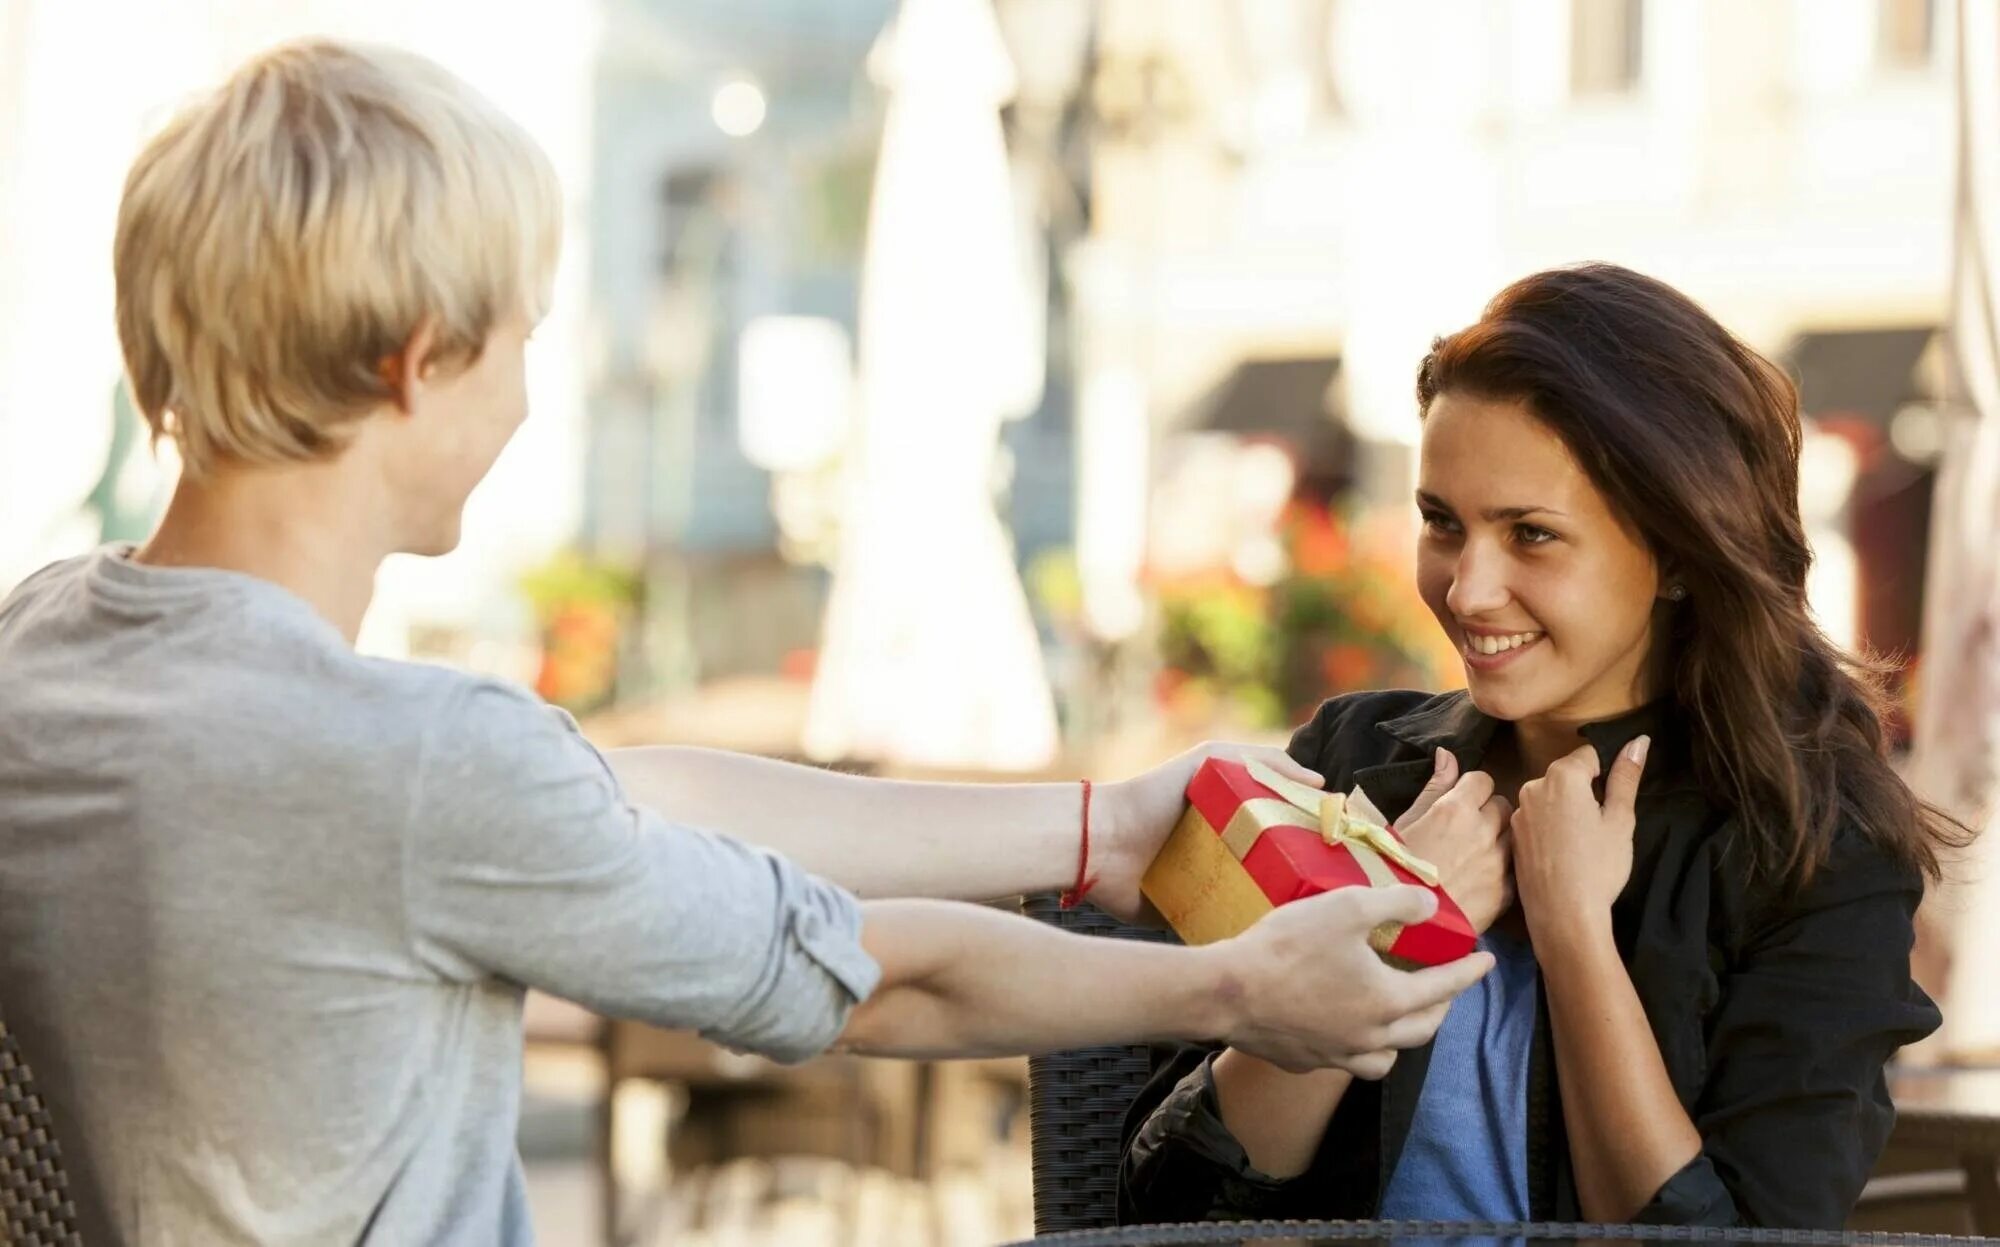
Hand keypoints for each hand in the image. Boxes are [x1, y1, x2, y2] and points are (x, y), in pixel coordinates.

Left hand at [1093, 741, 1324, 923]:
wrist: (1104, 844)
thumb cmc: (1156, 796)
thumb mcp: (1211, 760)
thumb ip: (1261, 761)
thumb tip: (1318, 781)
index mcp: (1238, 825)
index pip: (1287, 836)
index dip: (1316, 845)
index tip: (1349, 857)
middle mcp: (1230, 859)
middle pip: (1280, 874)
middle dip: (1307, 885)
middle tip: (1338, 896)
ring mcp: (1213, 893)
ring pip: (1261, 905)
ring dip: (1283, 913)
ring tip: (1316, 923)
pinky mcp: (1194, 921)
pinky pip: (1230, 930)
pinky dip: (1249, 935)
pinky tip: (1278, 939)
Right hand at [1212, 885, 1495, 1075]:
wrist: (1227, 991)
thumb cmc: (1288, 947)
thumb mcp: (1348, 907)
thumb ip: (1396, 904)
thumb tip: (1430, 905)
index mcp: (1387, 1001)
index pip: (1443, 987)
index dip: (1468, 971)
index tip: (1487, 962)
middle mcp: (1370, 1038)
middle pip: (1421, 1029)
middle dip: (1440, 1007)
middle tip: (1445, 989)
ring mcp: (1336, 1055)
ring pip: (1385, 1058)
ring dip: (1400, 1038)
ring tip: (1396, 1018)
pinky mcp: (1304, 1062)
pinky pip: (1344, 1060)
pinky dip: (1356, 1046)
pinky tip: (1341, 1027)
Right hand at [1392, 749, 1513, 933]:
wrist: (1399, 924)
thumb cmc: (1392, 868)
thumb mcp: (1405, 822)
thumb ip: (1433, 786)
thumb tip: (1447, 754)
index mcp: (1455, 808)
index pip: (1482, 780)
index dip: (1471, 790)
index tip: (1460, 803)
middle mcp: (1483, 830)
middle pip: (1503, 805)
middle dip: (1489, 813)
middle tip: (1469, 830)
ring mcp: (1498, 862)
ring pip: (1513, 836)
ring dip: (1499, 840)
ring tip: (1477, 855)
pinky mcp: (1505, 892)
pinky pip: (1515, 869)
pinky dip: (1504, 870)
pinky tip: (1484, 879)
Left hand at [1511, 736, 1648, 949]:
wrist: (1562, 915)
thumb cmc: (1599, 867)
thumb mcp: (1621, 820)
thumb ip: (1626, 777)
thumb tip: (1639, 740)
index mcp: (1562, 776)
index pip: (1589, 756)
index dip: (1605, 777)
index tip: (1610, 803)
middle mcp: (1533, 786)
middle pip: (1566, 776)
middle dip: (1584, 793)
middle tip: (1598, 829)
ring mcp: (1518, 811)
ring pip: (1550, 798)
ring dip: (1565, 810)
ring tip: (1579, 845)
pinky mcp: (1512, 834)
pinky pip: (1536, 819)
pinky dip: (1549, 828)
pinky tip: (1561, 854)